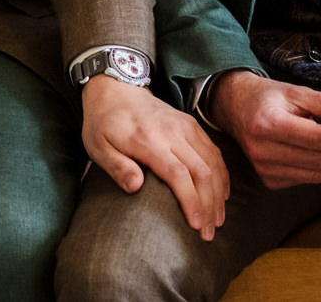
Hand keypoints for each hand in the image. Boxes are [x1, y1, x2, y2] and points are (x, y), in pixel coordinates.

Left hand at [81, 76, 228, 239]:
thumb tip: (136, 188)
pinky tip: (222, 194)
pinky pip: (214, 151)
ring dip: (218, 193)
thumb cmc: (104, 122)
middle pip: (201, 171)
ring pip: (212, 162)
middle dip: (209, 205)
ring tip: (218, 220)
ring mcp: (185, 126)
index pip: (178, 173)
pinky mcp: (191, 124)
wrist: (116, 87)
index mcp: (148, 139)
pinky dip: (222, 175)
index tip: (196, 225)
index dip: (191, 201)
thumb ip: (117, 167)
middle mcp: (172, 131)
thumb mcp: (98, 146)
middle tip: (209, 232)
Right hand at [208, 71, 320, 188]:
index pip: (317, 138)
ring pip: (315, 174)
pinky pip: (305, 179)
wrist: (236, 108)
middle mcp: (263, 150)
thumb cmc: (267, 97)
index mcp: (269, 124)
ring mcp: (265, 168)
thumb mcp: (296, 92)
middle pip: (318, 159)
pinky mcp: (269, 180)